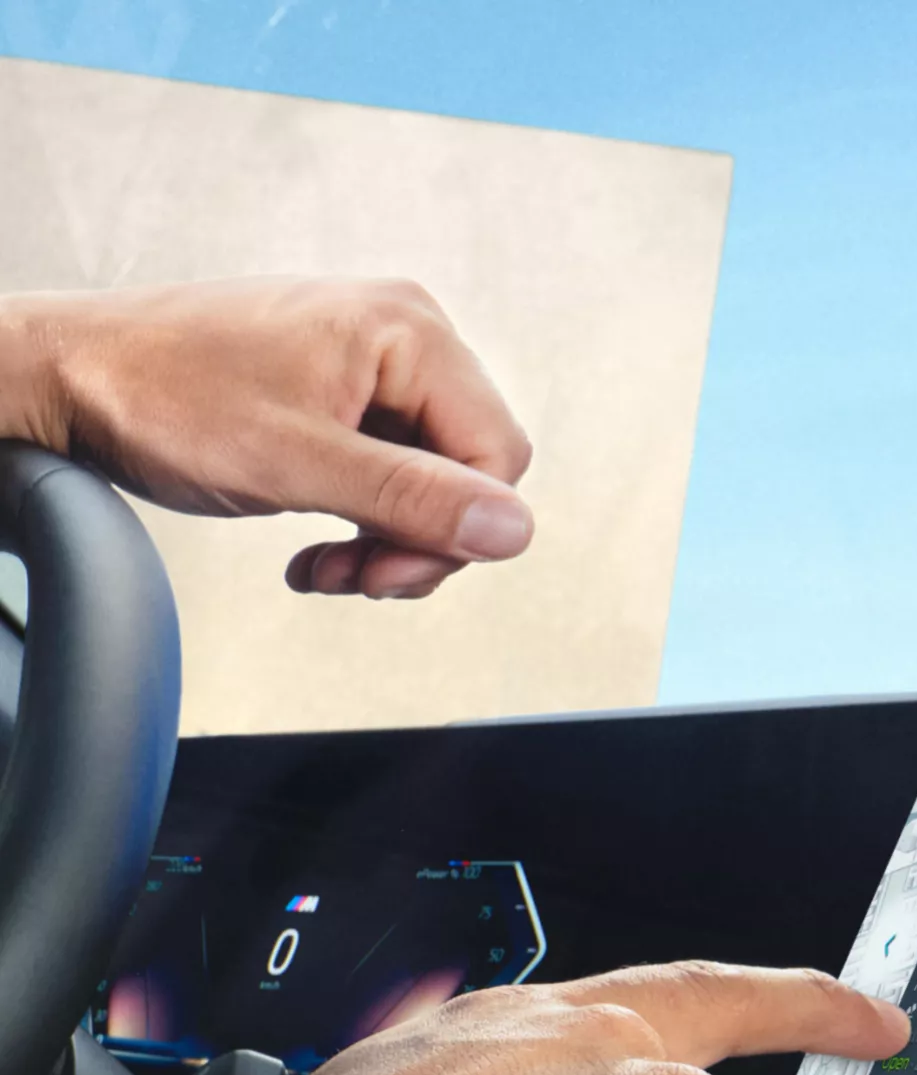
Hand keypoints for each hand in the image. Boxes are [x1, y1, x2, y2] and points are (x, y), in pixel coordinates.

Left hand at [0, 277, 532, 599]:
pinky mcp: (343, 392)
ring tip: (323, 564)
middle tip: (352, 573)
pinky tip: (313, 544)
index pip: (497, 454)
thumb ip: (411, 497)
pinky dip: (361, 521)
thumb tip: (513, 530)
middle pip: (469, 471)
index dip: (456, 530)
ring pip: (432, 482)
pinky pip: (390, 473)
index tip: (384, 570)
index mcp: (407, 330)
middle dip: (417, 541)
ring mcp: (372, 364)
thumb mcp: (297, 462)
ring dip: (386, 541)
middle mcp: (401, 335)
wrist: (73, 374)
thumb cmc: (162, 397)